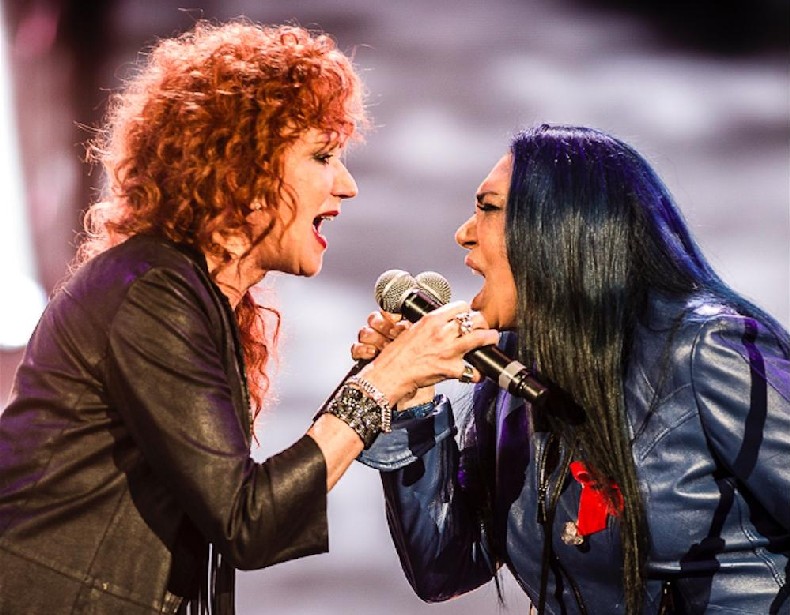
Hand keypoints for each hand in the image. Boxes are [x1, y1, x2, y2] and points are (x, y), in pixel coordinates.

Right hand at [356, 301, 498, 407]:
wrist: (391, 373)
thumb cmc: (397, 355)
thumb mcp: (413, 330)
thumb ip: (432, 325)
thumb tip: (445, 324)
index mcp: (432, 320)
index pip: (460, 306)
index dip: (466, 311)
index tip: (467, 315)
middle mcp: (443, 333)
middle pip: (475, 319)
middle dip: (481, 322)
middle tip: (483, 327)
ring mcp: (449, 351)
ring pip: (481, 338)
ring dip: (490, 338)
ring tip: (491, 339)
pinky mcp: (452, 369)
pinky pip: (474, 371)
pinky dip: (476, 373)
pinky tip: (476, 372)